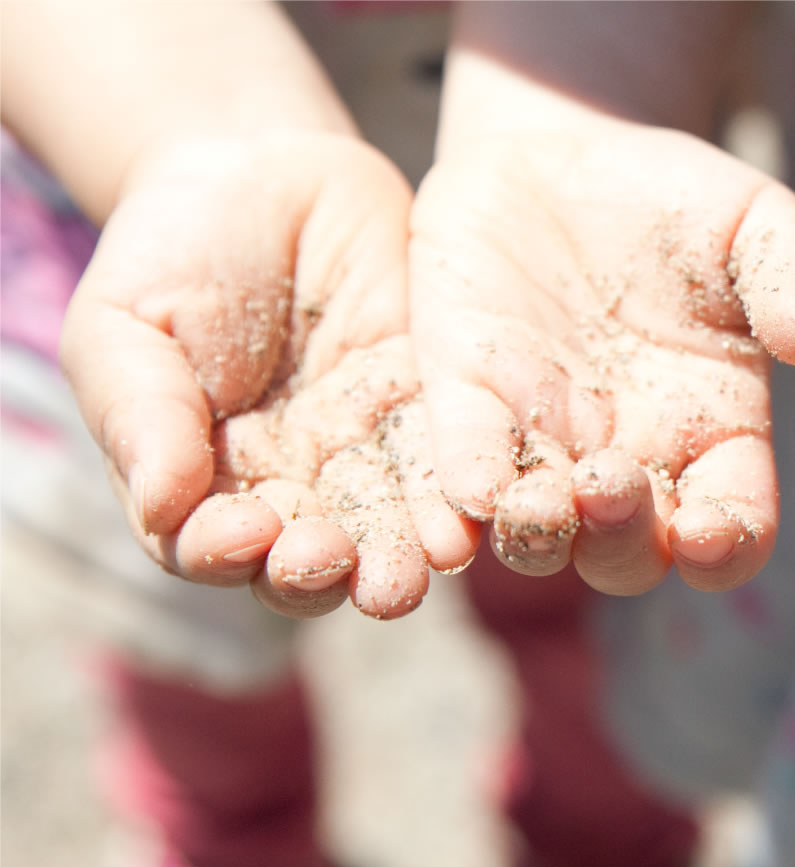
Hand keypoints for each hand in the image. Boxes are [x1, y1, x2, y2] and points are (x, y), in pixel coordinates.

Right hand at [61, 133, 466, 617]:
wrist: (263, 170)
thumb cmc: (169, 253)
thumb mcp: (125, 326)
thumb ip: (141, 417)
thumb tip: (163, 509)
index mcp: (207, 482)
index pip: (213, 545)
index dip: (226, 553)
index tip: (242, 536)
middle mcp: (296, 486)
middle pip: (310, 559)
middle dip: (323, 571)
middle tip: (334, 564)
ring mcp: (370, 450)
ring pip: (390, 528)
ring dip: (403, 557)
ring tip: (418, 570)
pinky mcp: (432, 407)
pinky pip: (452, 461)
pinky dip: (463, 496)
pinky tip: (472, 515)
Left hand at [409, 120, 794, 594]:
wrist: (559, 149)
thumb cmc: (674, 196)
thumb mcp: (753, 217)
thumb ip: (794, 271)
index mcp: (717, 432)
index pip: (735, 530)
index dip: (725, 550)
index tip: (703, 530)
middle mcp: (632, 457)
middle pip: (629, 560)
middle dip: (619, 543)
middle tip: (608, 481)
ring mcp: (544, 441)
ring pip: (537, 541)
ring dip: (539, 539)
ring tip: (541, 501)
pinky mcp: (463, 406)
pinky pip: (459, 476)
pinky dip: (462, 499)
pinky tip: (471, 489)